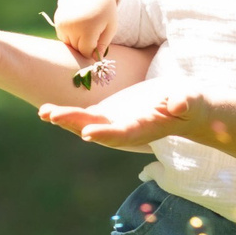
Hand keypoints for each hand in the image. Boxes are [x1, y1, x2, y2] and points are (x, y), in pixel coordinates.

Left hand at [39, 80, 202, 150]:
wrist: (185, 105)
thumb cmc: (191, 103)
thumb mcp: (191, 100)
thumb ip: (185, 102)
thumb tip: (180, 104)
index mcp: (144, 128)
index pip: (123, 134)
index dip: (105, 134)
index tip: (88, 132)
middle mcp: (125, 130)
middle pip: (97, 130)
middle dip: (75, 123)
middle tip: (54, 116)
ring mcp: (114, 123)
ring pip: (85, 124)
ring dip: (65, 119)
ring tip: (44, 112)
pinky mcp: (109, 114)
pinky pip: (84, 116)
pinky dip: (66, 115)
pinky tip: (46, 111)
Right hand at [50, 0, 119, 63]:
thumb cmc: (105, 11)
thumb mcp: (111, 27)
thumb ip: (103, 45)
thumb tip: (95, 60)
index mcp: (88, 28)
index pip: (86, 52)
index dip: (93, 51)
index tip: (99, 43)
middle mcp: (72, 25)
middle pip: (77, 48)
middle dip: (85, 46)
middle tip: (94, 33)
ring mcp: (63, 22)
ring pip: (68, 44)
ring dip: (77, 41)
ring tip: (86, 28)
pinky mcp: (57, 20)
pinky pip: (63, 36)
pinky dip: (70, 34)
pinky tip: (78, 24)